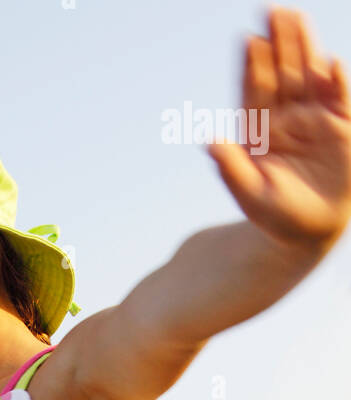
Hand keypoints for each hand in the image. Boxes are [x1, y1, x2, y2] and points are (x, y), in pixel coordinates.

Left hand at [206, 7, 350, 248]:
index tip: (247, 40)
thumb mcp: (250, 195)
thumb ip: (230, 168)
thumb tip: (209, 141)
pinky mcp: (340, 125)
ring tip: (295, 15)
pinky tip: (330, 64)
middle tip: (271, 9)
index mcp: (259, 129)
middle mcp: (286, 117)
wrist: (309, 231)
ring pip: (308, 75)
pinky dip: (337, 82)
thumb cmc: (274, 216)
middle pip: (281, 73)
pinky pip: (339, 98)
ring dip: (303, 47)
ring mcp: (314, 118)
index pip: (254, 91)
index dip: (252, 65)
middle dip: (278, 42)